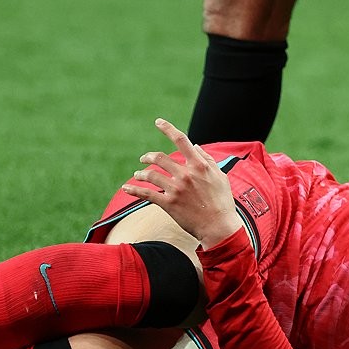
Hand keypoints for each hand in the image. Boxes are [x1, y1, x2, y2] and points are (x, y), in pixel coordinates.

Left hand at [120, 118, 242, 248]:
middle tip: (144, 158)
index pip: (181, 140)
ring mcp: (175, 189)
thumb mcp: (220, 176)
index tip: (158, 122)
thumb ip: (207, 159)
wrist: (219, 227)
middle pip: (159, 158)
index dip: (168, 128)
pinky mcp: (168, 204)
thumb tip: (195, 146)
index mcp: (199, 165)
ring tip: (137, 175)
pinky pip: (146, 194)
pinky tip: (126, 188)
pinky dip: (134, 190)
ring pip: (150, 175)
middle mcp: (185, 174)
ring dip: (141, 173)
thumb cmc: (222, 201)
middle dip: (148, 157)